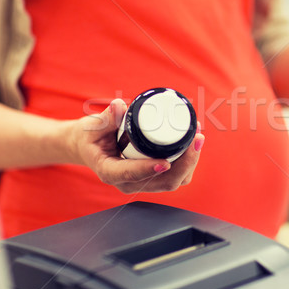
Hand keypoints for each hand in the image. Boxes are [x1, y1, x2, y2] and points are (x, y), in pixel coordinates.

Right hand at [70, 98, 203, 193]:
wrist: (90, 145)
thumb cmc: (90, 136)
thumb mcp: (93, 126)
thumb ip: (106, 117)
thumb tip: (119, 106)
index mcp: (110, 172)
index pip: (131, 175)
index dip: (148, 170)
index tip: (165, 163)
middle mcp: (128, 182)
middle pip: (162, 182)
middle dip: (184, 163)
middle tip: (196, 139)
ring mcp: (143, 182)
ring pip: (173, 181)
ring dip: (190, 162)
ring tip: (198, 137)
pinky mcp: (153, 177)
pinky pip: (175, 175)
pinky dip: (187, 161)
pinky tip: (194, 144)